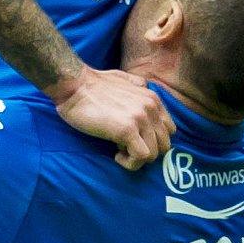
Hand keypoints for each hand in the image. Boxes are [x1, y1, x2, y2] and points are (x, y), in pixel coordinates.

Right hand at [52, 67, 174, 169]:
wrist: (74, 86)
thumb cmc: (93, 84)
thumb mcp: (125, 79)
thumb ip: (139, 87)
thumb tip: (143, 90)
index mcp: (153, 99)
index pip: (169, 130)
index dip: (153, 140)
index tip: (135, 139)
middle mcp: (151, 108)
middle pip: (164, 145)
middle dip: (146, 151)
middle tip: (126, 148)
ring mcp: (140, 119)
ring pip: (154, 154)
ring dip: (136, 158)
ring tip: (118, 150)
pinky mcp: (127, 130)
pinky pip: (141, 157)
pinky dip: (129, 162)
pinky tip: (115, 154)